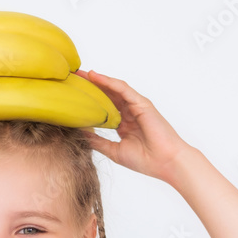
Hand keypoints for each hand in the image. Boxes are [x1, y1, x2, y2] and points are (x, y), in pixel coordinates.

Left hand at [75, 70, 192, 183]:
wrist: (166, 163)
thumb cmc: (146, 160)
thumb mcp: (114, 151)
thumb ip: (98, 142)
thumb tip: (79, 134)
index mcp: (124, 125)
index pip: (104, 109)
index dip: (89, 102)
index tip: (72, 98)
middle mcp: (130, 113)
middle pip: (107, 96)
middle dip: (90, 87)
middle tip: (72, 79)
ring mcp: (136, 107)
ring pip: (113, 89)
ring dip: (97, 80)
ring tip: (80, 74)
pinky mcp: (142, 103)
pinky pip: (123, 89)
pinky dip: (109, 82)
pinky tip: (95, 76)